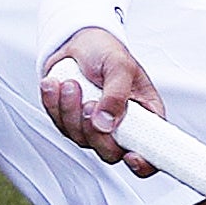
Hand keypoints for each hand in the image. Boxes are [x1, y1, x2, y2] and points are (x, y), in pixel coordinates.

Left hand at [39, 28, 162, 177]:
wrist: (78, 40)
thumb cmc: (106, 51)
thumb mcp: (118, 65)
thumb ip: (116, 95)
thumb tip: (105, 124)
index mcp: (145, 115)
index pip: (152, 152)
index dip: (144, 163)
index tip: (131, 156)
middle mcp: (122, 127)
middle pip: (110, 153)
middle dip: (93, 131)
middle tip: (89, 102)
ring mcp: (96, 128)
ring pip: (81, 140)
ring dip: (70, 111)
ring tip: (71, 84)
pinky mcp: (73, 123)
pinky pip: (60, 126)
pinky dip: (54, 105)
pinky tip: (56, 85)